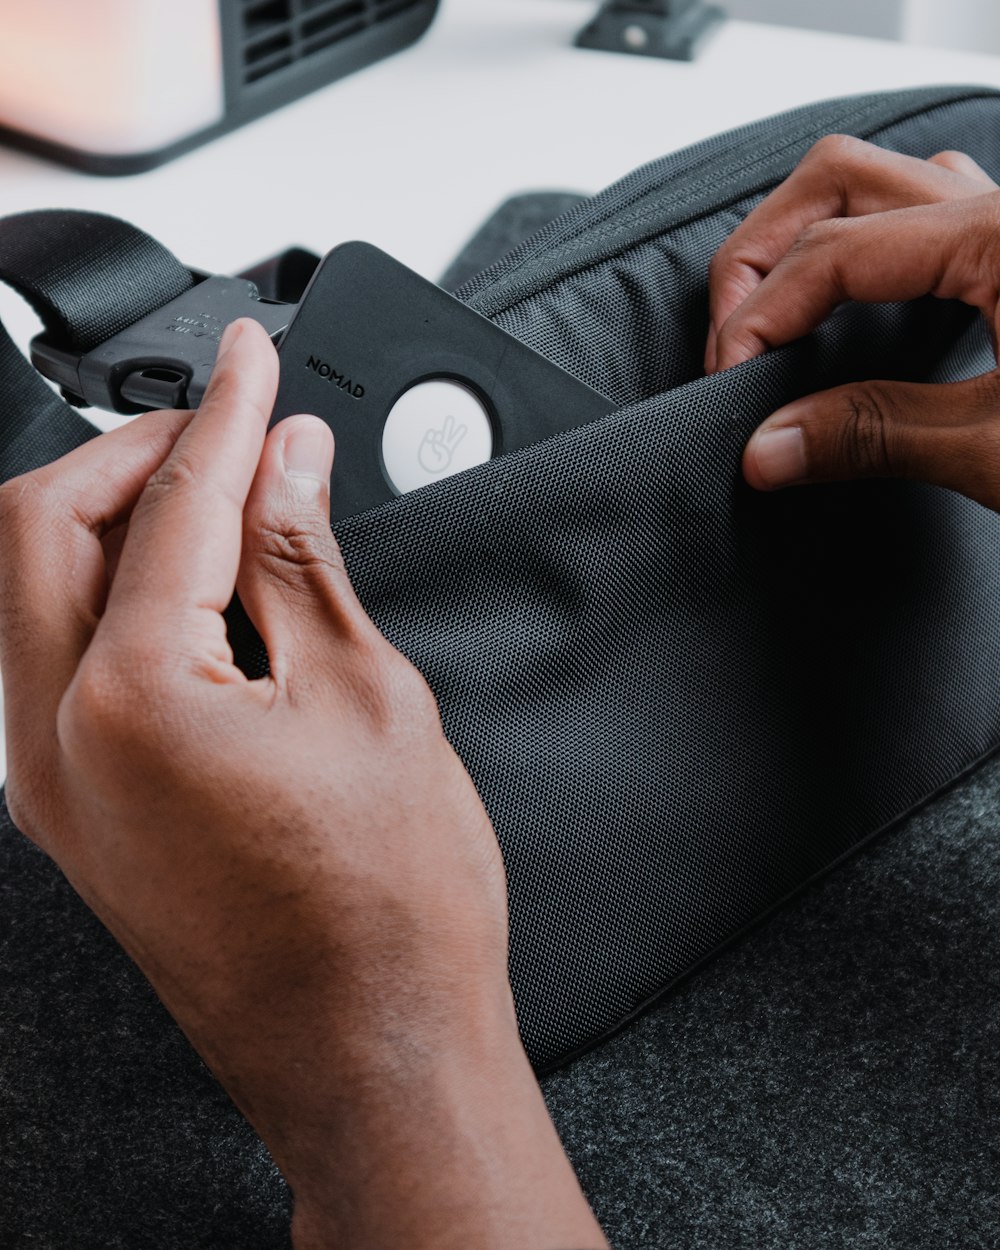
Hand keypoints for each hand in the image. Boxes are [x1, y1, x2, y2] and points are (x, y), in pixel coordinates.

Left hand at [0, 319, 606, 1249]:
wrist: (372, 1052)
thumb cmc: (391, 910)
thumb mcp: (370, 698)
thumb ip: (303, 560)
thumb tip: (286, 463)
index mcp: (131, 701)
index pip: (175, 501)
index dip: (225, 410)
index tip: (251, 357)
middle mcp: (54, 744)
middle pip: (44, 524)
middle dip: (137, 452)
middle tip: (229, 425)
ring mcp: (50, 787)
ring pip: (34, 590)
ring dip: (118, 522)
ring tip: (222, 500)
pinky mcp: (72, 815)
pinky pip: (56, 663)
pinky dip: (115, 598)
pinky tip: (199, 591)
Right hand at [706, 135, 999, 509]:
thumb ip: (873, 435)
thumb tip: (766, 449)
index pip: (838, 250)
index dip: (762, 315)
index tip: (725, 382)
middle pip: (843, 177)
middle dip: (765, 251)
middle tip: (730, 337)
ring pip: (885, 180)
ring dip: (811, 235)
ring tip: (773, 317)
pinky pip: (928, 211)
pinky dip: (865, 246)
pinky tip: (852, 305)